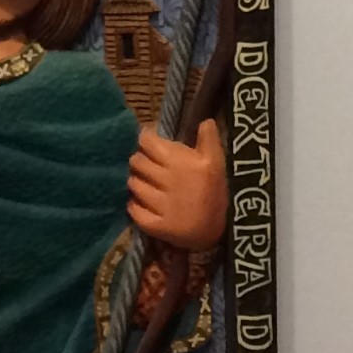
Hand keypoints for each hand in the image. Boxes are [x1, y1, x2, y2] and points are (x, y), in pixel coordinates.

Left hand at [128, 118, 226, 250]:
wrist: (220, 232)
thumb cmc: (215, 192)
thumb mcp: (217, 163)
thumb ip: (209, 140)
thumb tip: (206, 120)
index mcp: (180, 162)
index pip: (146, 141)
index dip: (146, 141)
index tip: (151, 145)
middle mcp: (168, 181)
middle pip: (136, 161)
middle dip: (140, 161)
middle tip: (148, 167)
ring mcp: (161, 204)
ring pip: (133, 184)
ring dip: (137, 182)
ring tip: (147, 185)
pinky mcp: (156, 226)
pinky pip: (133, 209)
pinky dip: (135, 206)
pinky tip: (144, 204)